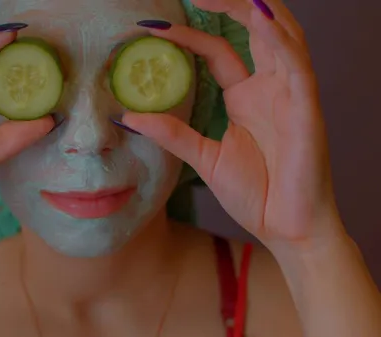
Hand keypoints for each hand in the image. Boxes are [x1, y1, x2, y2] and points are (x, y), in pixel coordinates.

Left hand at [123, 0, 342, 248]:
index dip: (188, 34)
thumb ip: (171, 133)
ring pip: (280, 35)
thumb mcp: (203, 158)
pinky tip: (259, 18)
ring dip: (254, 9)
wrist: (286, 228)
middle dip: (228, 5)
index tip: (150, 27)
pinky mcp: (307, 108)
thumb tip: (128, 116)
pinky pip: (297, 65)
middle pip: (253, 30)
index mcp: (247, 96)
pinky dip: (280, 39)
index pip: (217, 50)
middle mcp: (270, 87)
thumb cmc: (255, 193)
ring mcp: (291, 94)